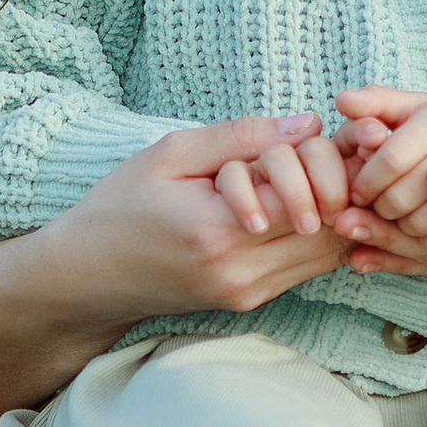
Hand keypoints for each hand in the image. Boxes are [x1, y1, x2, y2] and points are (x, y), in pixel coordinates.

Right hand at [71, 114, 350, 319]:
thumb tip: (309, 124)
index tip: (322, 132)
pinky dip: (317, 231)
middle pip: (331, 227)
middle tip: (328, 148)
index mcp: (219, 231)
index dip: (326, 158)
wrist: (87, 274)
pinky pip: (308, 266)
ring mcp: (248, 294)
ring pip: (329, 252)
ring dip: (334, 208)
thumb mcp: (173, 153)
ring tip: (318, 169)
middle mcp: (241, 273)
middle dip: (339, 182)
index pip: (308, 193)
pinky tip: (302, 198)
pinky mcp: (249, 301)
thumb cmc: (122, 205)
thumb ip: (242, 136)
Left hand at [334, 82, 426, 244]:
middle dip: (378, 208)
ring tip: (400, 213)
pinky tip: (423, 225)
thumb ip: (376, 102)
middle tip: (377, 205)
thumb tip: (341, 102)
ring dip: (399, 226)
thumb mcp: (415, 107)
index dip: (364, 182)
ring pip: (418, 224)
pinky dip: (425, 240)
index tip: (356, 192)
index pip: (388, 161)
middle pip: (400, 198)